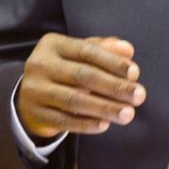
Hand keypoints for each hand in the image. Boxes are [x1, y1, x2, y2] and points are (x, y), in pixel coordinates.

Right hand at [16, 34, 146, 139]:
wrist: (30, 94)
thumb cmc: (64, 69)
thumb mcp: (80, 54)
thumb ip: (104, 49)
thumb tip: (128, 50)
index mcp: (53, 44)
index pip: (87, 51)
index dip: (113, 62)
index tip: (135, 73)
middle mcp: (40, 64)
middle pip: (83, 76)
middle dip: (114, 86)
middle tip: (139, 96)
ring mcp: (34, 90)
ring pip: (74, 100)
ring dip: (105, 108)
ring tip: (128, 114)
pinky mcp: (35, 114)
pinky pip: (64, 121)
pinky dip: (86, 124)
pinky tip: (105, 124)